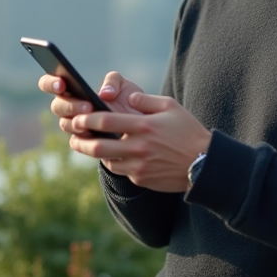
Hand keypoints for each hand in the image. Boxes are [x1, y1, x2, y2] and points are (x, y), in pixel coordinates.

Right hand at [38, 71, 142, 136]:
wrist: (140, 124)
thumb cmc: (128, 101)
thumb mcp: (124, 85)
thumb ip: (113, 82)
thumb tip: (104, 94)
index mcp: (72, 89)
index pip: (51, 83)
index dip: (50, 83)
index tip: (61, 83)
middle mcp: (70, 107)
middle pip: (57, 106)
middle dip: (70, 106)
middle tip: (88, 106)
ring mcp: (75, 125)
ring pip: (65, 124)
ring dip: (76, 121)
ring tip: (92, 118)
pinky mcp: (84, 142)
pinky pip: (76, 141)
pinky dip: (83, 137)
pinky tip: (94, 134)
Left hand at [70, 92, 211, 193]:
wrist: (204, 163)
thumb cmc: (188, 131)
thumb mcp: (171, 107)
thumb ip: (146, 100)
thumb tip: (127, 97)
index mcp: (143, 126)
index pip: (105, 121)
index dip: (87, 119)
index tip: (77, 118)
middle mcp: (138, 147)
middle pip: (98, 146)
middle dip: (80, 141)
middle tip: (73, 136)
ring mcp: (138, 165)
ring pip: (106, 161)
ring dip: (95, 154)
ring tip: (87, 146)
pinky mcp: (142, 178)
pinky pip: (121, 171)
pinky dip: (115, 163)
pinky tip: (113, 156)